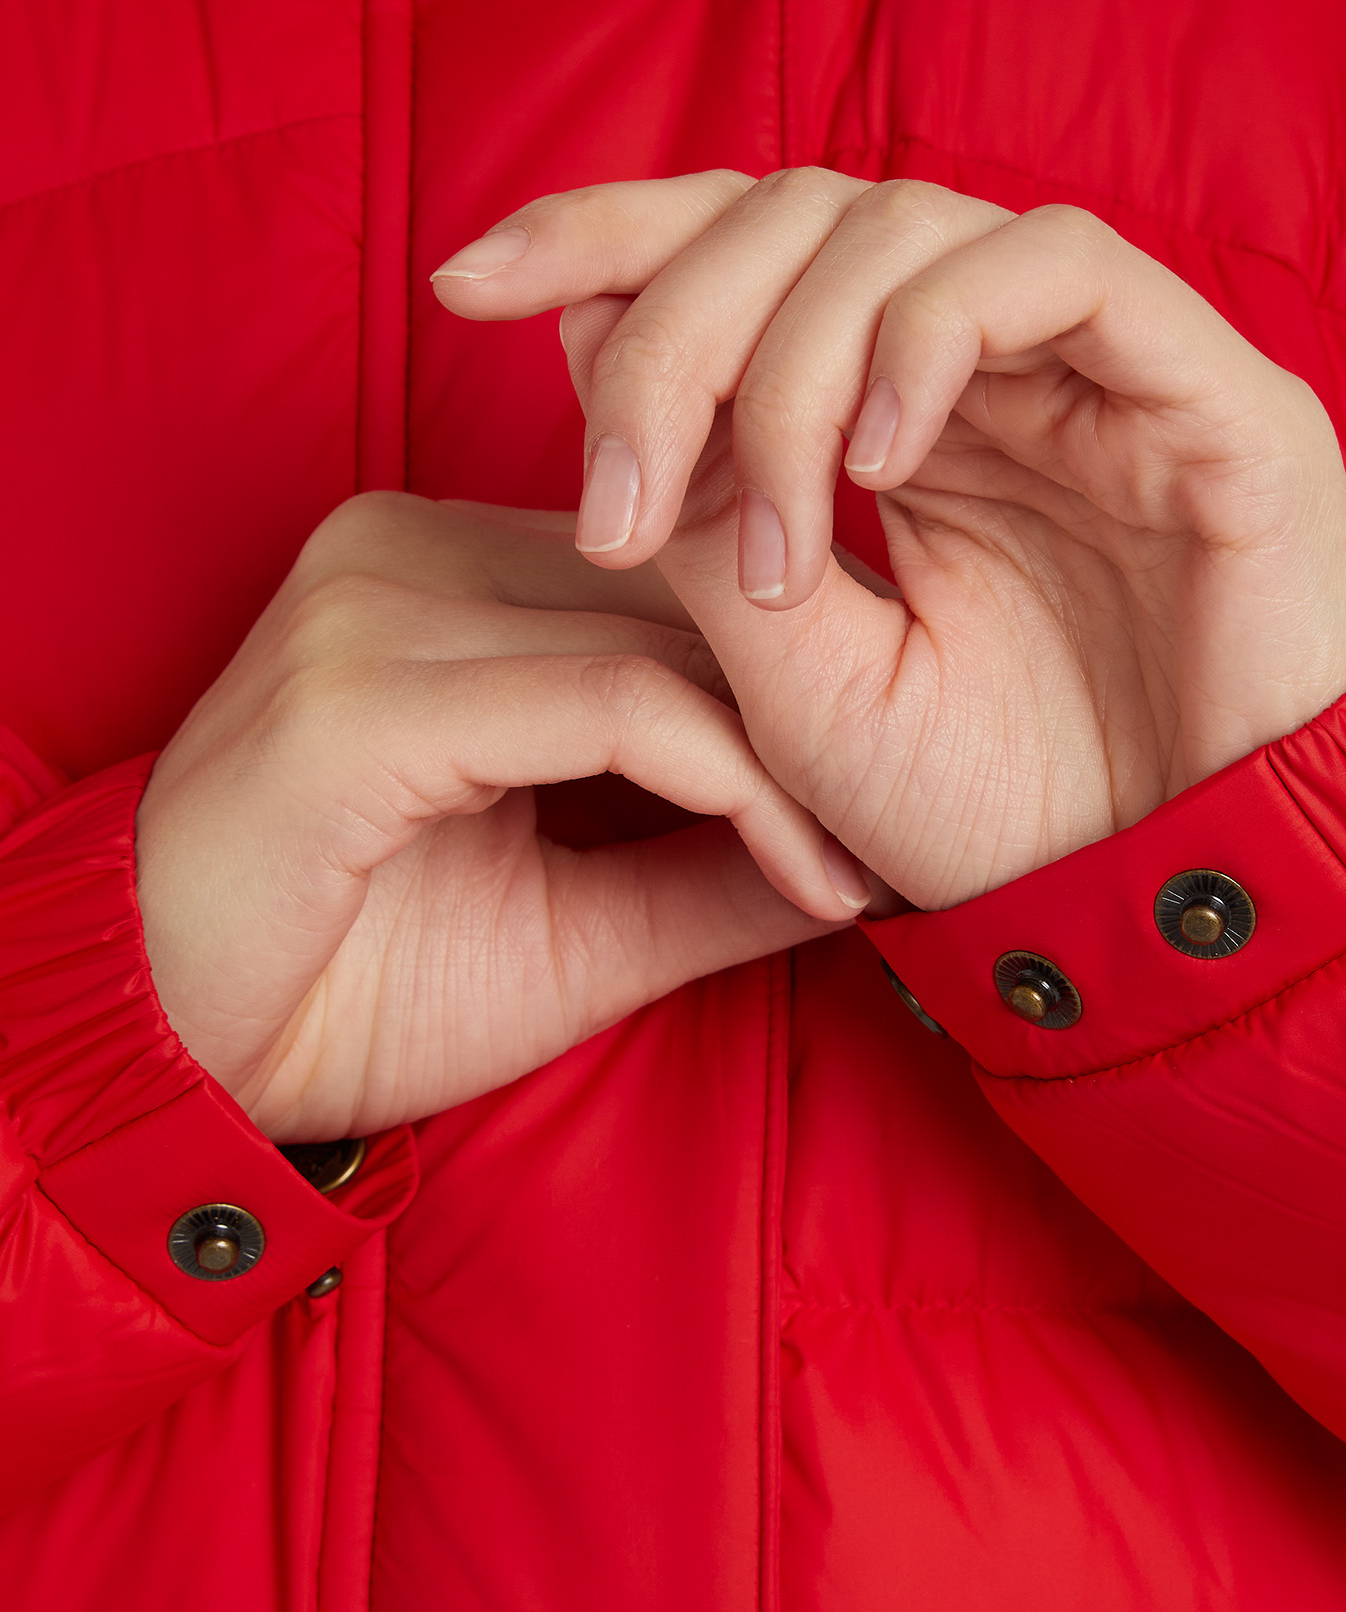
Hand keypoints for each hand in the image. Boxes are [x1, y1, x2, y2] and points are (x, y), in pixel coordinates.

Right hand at [135, 492, 865, 1141]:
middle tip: (909, 830)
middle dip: (812, 714)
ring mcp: (375, 606)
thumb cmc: (361, 987)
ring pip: (667, 638)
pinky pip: (616, 708)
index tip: (884, 804)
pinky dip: (737, 790)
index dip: (793, 679)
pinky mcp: (365, 693)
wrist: (171, 1062)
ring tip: (867, 865)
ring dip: (795, 760)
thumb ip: (716, 864)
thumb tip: (878, 852)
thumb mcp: (580, 919)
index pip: (669, 569)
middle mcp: (405, 549)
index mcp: (441, 570)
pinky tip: (808, 877)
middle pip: (682, 585)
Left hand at [433, 172, 1345, 909]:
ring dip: (794, 368)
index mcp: (888, 421)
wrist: (1162, 916)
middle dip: (672, 333)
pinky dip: (939, 335)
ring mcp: (1096, 365)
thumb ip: (702, 517)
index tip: (465, 281)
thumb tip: (582, 338)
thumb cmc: (990, 817)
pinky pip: (1060, 267)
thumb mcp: (795, 680)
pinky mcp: (1209, 385)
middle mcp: (982, 369)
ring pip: (904, 227)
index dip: (601, 235)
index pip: (735, 258)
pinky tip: (882, 463)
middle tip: (616, 504)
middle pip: (793, 219)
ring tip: (772, 551)